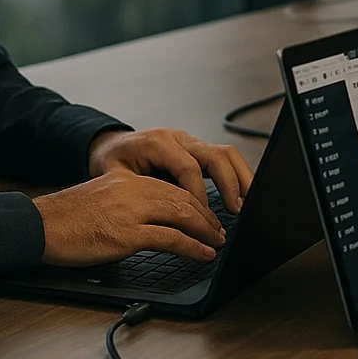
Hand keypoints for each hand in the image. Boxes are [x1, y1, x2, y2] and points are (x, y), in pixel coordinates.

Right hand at [32, 170, 227, 267]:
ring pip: (182, 216)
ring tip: (216, 243)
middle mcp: (133, 189)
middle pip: (183, 200)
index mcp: (128, 179)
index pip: (172, 187)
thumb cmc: (67, 219)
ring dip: (205, 232)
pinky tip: (203, 254)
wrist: (41, 225)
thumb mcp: (103, 199)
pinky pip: (170, 239)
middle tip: (219, 231)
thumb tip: (152, 221)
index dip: (196, 203)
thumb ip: (128, 203)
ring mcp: (132, 211)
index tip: (207, 216)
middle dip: (207, 217)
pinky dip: (192, 247)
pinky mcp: (127, 234)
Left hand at [88, 128, 254, 212]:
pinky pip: (224, 157)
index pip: (188, 168)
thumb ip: (134, 192)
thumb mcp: (113, 176)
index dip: (199, 195)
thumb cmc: (111, 162)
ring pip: (226, 153)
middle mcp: (178, 138)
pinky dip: (236, 175)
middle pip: (215, 155)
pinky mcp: (197, 149)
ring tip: (246, 203)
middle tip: (235, 210)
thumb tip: (153, 215)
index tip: (202, 219)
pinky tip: (241, 195)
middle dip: (228, 184)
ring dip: (240, 178)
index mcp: (157, 143)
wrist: (111, 145)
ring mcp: (190, 142)